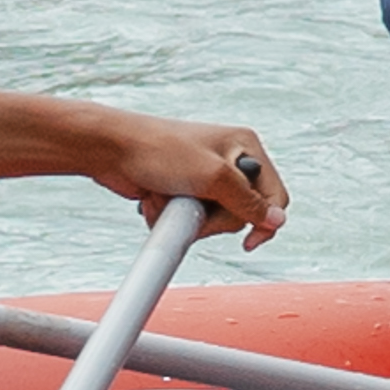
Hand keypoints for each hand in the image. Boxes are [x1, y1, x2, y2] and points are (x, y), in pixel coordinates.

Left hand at [95, 111, 292, 248]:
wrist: (111, 150)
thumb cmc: (160, 150)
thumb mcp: (213, 177)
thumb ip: (248, 202)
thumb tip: (278, 221)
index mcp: (245, 147)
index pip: (273, 194)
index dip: (266, 221)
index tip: (248, 243)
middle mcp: (229, 161)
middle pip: (243, 213)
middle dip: (215, 219)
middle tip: (195, 208)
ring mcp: (205, 178)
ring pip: (215, 220)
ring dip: (191, 218)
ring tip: (170, 199)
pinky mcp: (185, 191)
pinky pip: (192, 218)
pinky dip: (175, 217)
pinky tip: (158, 201)